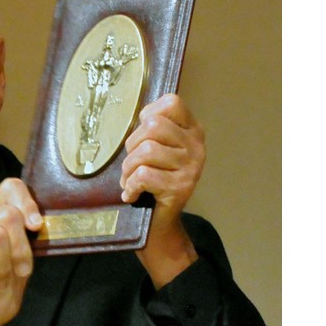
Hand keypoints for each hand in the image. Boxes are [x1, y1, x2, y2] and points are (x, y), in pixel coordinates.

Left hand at [120, 94, 204, 286]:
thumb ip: (152, 128)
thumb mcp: (156, 148)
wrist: (159, 223)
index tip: (142, 135)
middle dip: (132, 145)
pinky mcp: (180, 188)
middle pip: (153, 126)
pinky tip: (131, 194)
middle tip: (131, 164)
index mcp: (192, 130)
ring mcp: (192, 167)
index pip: (171, 102)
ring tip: (130, 180)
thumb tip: (140, 115)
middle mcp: (197, 146)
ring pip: (146, 151)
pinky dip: (130, 186)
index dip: (148, 114)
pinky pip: (144, 175)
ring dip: (128, 168)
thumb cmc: (152, 180)